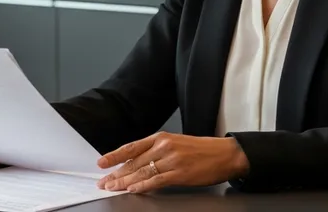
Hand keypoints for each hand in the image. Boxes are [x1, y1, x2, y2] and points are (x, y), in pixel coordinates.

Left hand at [95, 132, 249, 193]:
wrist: (225, 154)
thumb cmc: (202, 150)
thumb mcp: (176, 144)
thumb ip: (156, 152)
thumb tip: (137, 164)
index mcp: (161, 138)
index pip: (132, 147)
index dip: (114, 155)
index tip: (102, 163)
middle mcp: (164, 147)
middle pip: (134, 162)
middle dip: (116, 173)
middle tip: (104, 182)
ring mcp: (172, 160)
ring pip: (142, 171)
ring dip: (125, 181)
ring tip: (113, 188)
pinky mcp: (180, 173)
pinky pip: (156, 180)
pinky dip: (143, 185)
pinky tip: (133, 189)